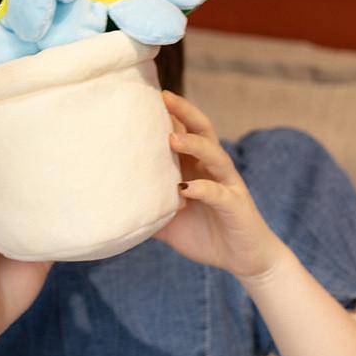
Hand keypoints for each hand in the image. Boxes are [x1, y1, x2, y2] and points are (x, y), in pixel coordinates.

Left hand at [154, 90, 288, 279]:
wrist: (244, 259)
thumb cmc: (204, 234)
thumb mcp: (169, 220)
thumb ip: (147, 209)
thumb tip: (110, 207)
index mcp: (195, 167)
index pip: (184, 131)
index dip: (169, 114)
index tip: (145, 96)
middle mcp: (212, 169)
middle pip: (202, 130)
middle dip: (184, 112)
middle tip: (164, 97)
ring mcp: (227, 184)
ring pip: (213, 154)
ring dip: (194, 144)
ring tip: (172, 138)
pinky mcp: (236, 206)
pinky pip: (219, 193)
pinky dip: (204, 189)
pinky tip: (187, 189)